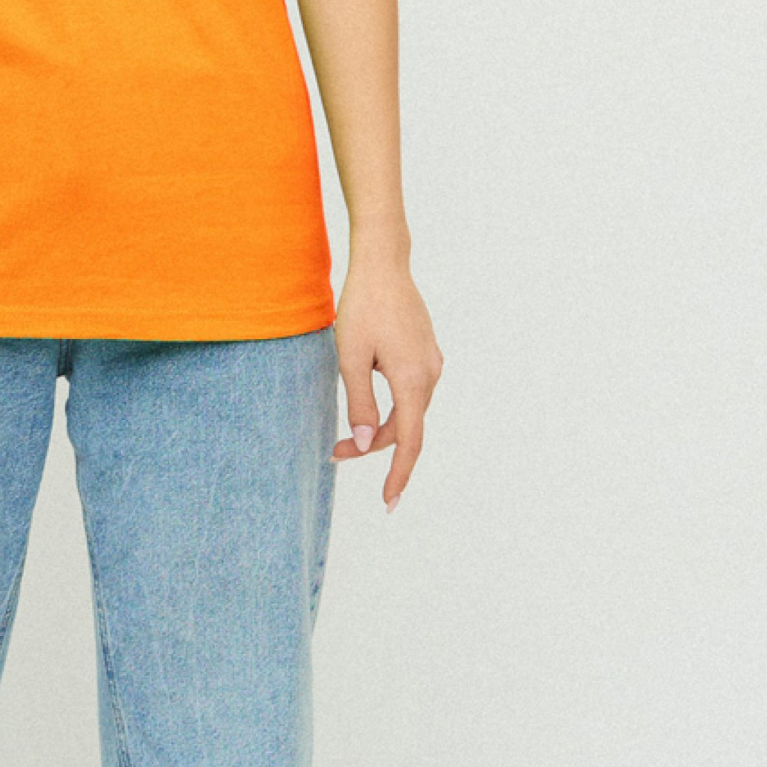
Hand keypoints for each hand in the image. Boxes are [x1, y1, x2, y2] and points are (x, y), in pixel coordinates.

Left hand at [332, 251, 442, 511]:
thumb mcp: (350, 359)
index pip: (408, 442)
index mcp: (412, 380)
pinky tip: (368, 402)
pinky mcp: (426, 352)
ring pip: (408, 411)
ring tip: (346, 433)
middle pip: (405, 428)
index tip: (389, 502)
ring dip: (381, 427)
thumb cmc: (362, 307)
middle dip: (373, 447)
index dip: (398, 474)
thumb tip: (368, 443)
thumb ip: (360, 405)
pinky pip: (411, 392)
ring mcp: (431, 362)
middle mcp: (430, 374)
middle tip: (335, 451)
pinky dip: (391, 408)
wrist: (383, 264)